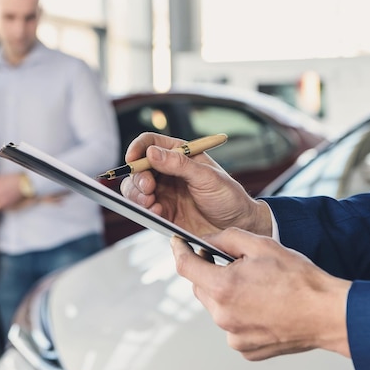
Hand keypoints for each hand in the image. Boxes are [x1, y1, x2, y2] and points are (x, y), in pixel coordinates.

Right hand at [120, 133, 271, 236]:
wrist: (237, 227)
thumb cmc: (228, 197)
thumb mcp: (207, 177)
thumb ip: (179, 164)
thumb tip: (151, 152)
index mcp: (179, 154)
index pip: (150, 143)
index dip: (138, 148)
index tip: (132, 159)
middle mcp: (168, 171)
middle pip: (138, 168)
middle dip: (137, 177)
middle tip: (148, 188)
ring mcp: (164, 192)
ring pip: (135, 189)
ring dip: (137, 195)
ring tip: (151, 203)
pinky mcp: (163, 212)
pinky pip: (143, 208)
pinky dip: (145, 210)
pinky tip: (158, 213)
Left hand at [171, 229, 351, 359]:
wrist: (327, 313)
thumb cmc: (299, 280)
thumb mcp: (261, 245)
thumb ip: (226, 238)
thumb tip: (206, 240)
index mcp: (223, 288)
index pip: (185, 266)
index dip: (179, 251)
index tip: (178, 244)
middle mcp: (223, 316)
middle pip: (200, 287)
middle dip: (210, 272)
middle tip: (233, 263)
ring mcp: (233, 336)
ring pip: (216, 307)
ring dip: (226, 294)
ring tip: (255, 287)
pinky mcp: (245, 349)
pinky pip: (232, 326)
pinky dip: (240, 314)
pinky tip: (262, 306)